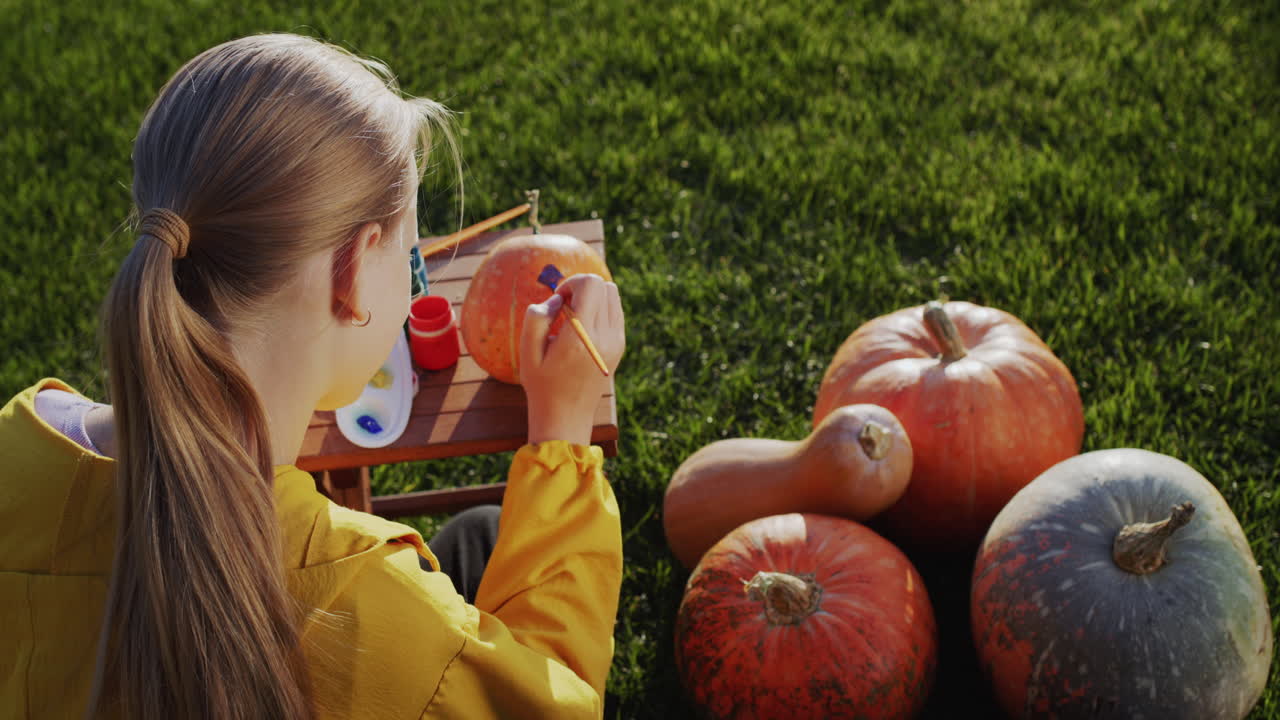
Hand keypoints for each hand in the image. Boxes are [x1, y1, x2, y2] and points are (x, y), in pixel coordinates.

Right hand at [520, 273, 624, 445]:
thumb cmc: (542, 384)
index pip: (591, 285)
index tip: (558, 302)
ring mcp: (617, 342)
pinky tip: (583, 328)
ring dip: (593, 297)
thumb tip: (559, 300)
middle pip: (605, 287)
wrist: (566, 417)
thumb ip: (537, 317)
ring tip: (574, 317)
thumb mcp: (527, 351)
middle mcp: (605, 337)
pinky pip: (616, 312)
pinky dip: (601, 309)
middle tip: (564, 308)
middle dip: (582, 288)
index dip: (571, 284)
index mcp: (581, 337)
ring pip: (613, 296)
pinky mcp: (620, 346)